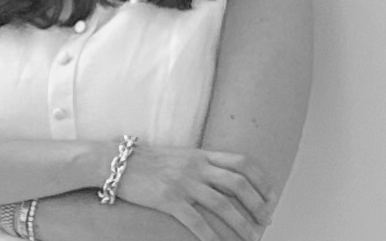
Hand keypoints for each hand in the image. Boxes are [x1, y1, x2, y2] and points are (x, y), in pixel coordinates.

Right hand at [117, 145, 275, 240]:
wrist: (115, 161)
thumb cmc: (146, 160)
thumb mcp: (178, 155)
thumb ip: (200, 163)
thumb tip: (220, 177)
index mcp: (200, 154)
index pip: (240, 162)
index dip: (260, 179)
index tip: (270, 195)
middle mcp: (196, 166)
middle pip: (238, 183)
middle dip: (258, 203)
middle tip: (266, 220)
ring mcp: (183, 183)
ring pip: (223, 204)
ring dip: (242, 224)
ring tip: (252, 237)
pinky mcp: (169, 200)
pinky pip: (198, 222)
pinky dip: (213, 237)